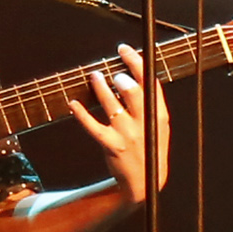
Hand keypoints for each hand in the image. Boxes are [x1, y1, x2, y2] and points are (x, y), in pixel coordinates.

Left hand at [69, 46, 169, 202]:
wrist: (145, 183)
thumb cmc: (149, 149)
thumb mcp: (158, 126)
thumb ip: (151, 102)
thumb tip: (133, 73)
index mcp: (158, 115)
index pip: (150, 82)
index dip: (136, 62)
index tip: (124, 49)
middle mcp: (144, 123)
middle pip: (133, 91)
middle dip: (121, 76)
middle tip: (112, 71)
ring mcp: (127, 134)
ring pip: (111, 104)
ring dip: (100, 87)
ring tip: (94, 76)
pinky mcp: (111, 145)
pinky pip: (93, 126)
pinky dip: (81, 114)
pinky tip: (73, 103)